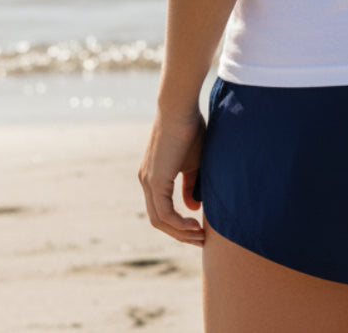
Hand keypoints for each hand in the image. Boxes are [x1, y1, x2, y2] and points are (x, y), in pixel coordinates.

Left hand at [138, 108, 207, 245]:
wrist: (180, 108)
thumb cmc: (190, 128)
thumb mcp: (193, 162)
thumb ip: (191, 185)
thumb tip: (194, 209)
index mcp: (153, 176)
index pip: (162, 209)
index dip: (179, 223)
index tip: (199, 229)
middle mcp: (146, 181)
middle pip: (158, 220)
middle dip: (180, 233)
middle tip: (201, 239)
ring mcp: (148, 182)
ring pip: (159, 220)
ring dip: (180, 232)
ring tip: (201, 236)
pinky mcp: (155, 180)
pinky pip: (164, 213)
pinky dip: (179, 223)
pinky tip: (195, 224)